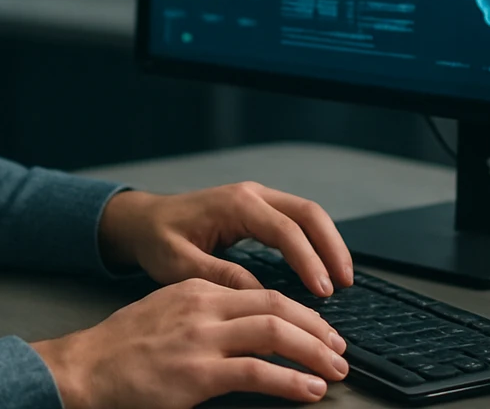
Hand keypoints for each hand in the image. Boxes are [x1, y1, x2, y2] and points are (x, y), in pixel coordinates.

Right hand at [31, 277, 348, 408]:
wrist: (82, 370)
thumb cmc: (119, 350)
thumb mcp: (164, 315)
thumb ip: (203, 316)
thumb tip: (242, 332)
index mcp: (197, 290)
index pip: (262, 292)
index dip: (299, 311)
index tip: (319, 329)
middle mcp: (203, 306)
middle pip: (277, 305)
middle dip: (316, 327)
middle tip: (338, 348)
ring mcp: (201, 338)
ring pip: (275, 332)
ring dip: (314, 352)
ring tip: (335, 370)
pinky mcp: (197, 373)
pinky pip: (257, 372)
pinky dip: (291, 381)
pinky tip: (308, 390)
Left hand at [98, 182, 354, 297]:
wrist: (143, 220)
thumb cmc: (158, 239)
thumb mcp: (179, 263)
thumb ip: (219, 276)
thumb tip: (257, 294)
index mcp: (235, 205)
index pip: (285, 231)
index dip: (308, 262)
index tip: (322, 292)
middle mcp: (251, 194)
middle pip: (308, 214)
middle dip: (332, 248)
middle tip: (345, 283)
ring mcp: (257, 198)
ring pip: (308, 214)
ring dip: (328, 243)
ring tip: (342, 278)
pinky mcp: (258, 208)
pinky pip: (297, 220)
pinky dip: (316, 241)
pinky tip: (322, 266)